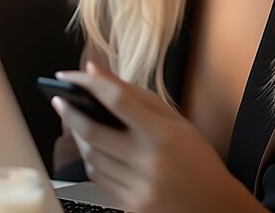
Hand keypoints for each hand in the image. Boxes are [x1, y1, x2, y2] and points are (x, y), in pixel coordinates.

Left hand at [52, 61, 262, 212]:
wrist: (215, 207)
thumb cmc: (197, 158)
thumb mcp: (176, 121)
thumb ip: (138, 96)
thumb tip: (100, 74)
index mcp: (162, 134)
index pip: (117, 100)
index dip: (89, 84)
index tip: (70, 75)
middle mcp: (147, 163)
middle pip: (93, 132)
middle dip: (70, 112)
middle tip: (60, 98)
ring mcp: (137, 190)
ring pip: (91, 158)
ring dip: (79, 137)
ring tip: (77, 121)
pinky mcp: (130, 208)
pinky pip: (99, 181)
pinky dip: (92, 161)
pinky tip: (94, 149)